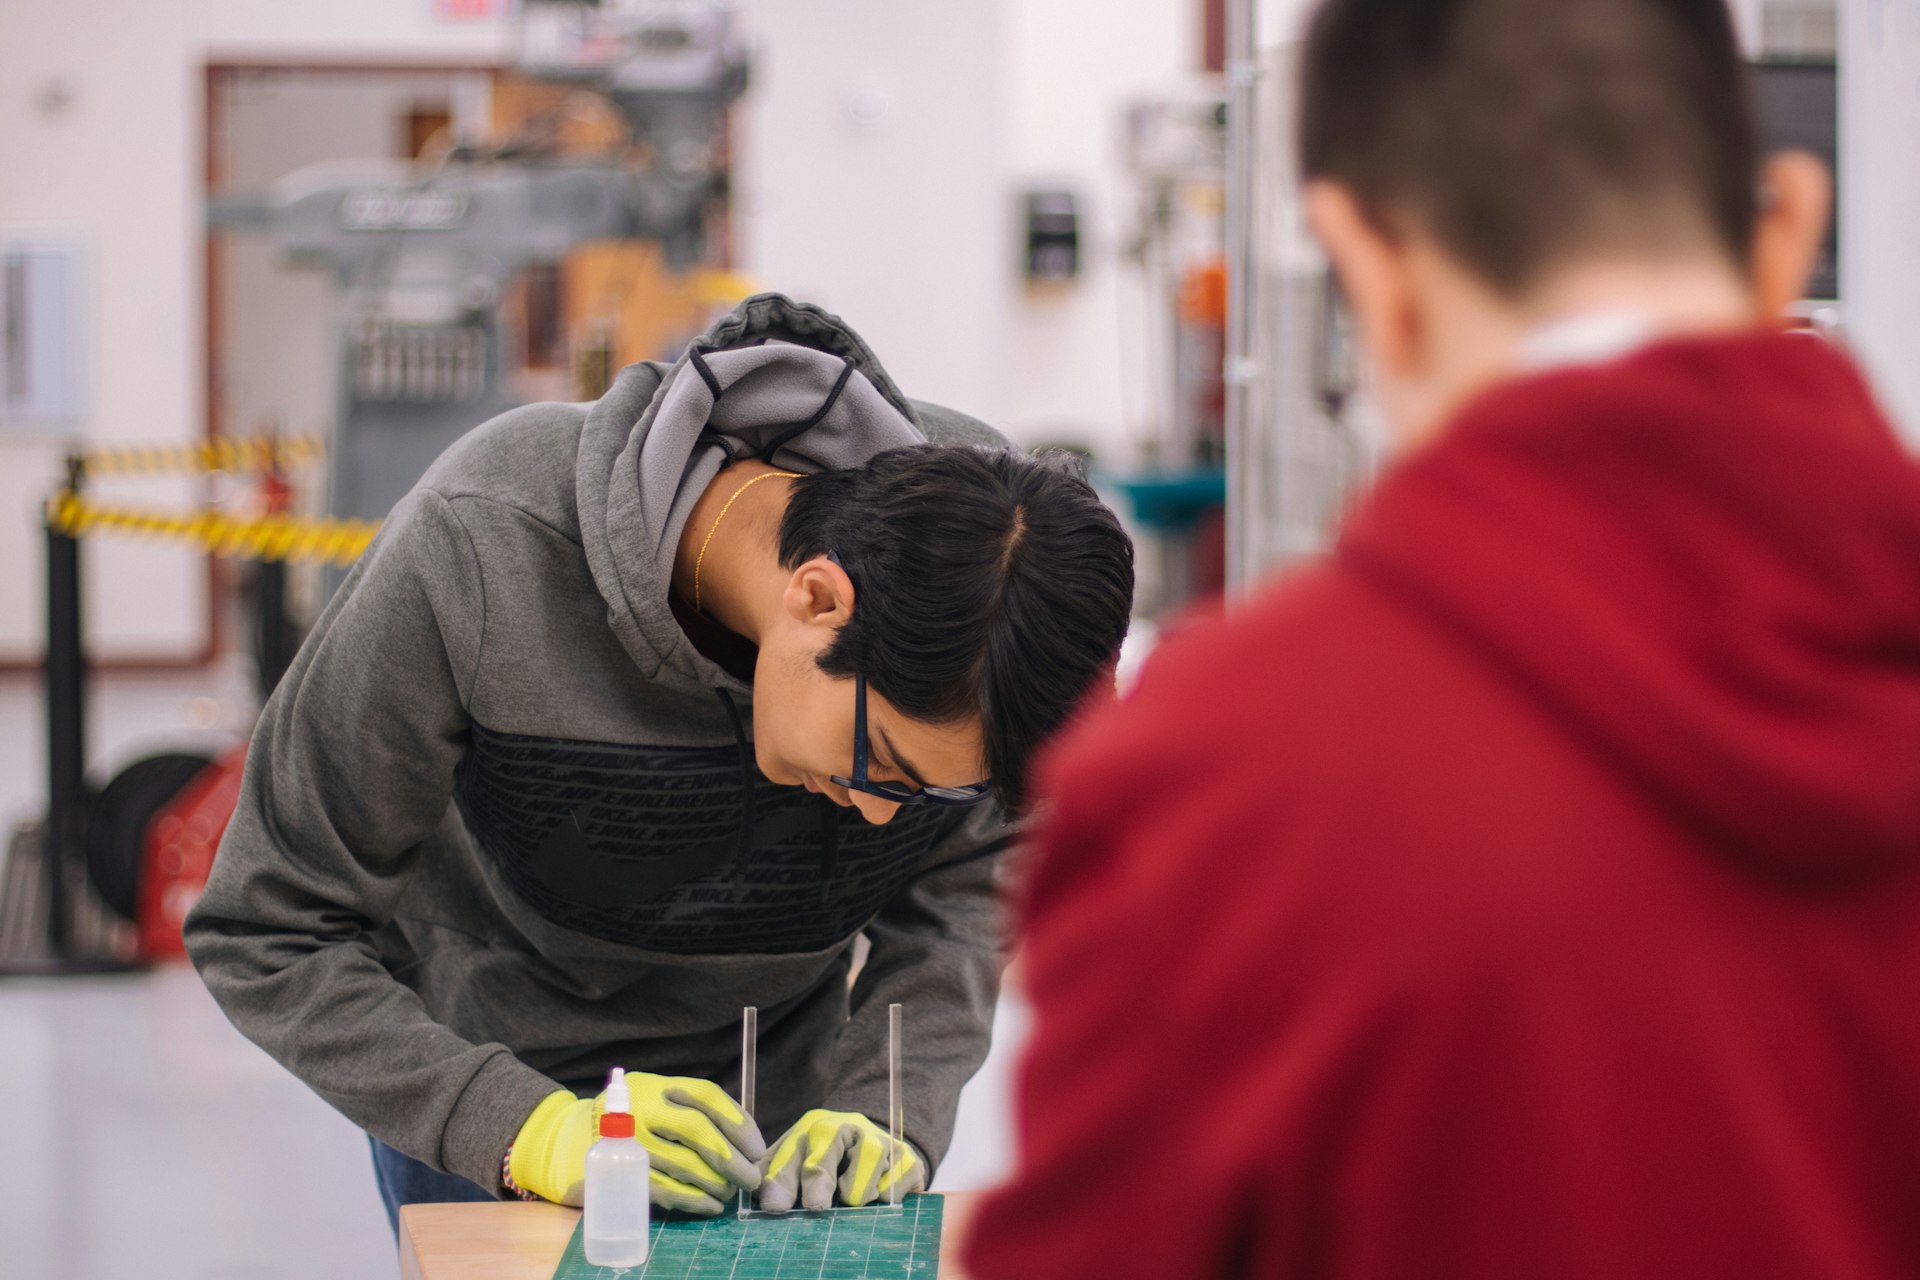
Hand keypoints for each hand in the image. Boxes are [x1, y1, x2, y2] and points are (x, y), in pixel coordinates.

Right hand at [508, 1074, 765, 1213]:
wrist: (563, 1141)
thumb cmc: (625, 1122)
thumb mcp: (654, 1101)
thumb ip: (690, 1111)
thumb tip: (744, 1141)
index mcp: (655, 1086)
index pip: (706, 1095)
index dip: (738, 1120)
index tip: (757, 1147)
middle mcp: (641, 1109)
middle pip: (699, 1131)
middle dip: (732, 1157)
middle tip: (751, 1177)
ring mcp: (628, 1143)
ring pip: (686, 1164)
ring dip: (716, 1182)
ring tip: (730, 1193)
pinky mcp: (619, 1176)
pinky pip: (666, 1190)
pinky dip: (693, 1200)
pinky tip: (709, 1205)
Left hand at [757, 1109, 924, 1211]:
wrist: (871, 1146)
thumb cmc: (823, 1160)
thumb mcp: (794, 1162)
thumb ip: (775, 1177)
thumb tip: (766, 1201)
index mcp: (816, 1127)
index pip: (796, 1153)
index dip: (784, 1180)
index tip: (776, 1205)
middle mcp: (849, 1126)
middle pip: (834, 1148)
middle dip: (820, 1180)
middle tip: (815, 1205)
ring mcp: (882, 1140)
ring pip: (869, 1163)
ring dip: (856, 1190)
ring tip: (849, 1198)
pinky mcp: (909, 1159)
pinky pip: (898, 1181)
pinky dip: (886, 1194)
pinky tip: (877, 1193)